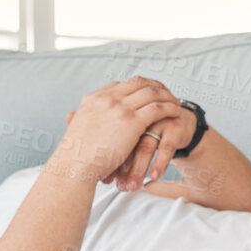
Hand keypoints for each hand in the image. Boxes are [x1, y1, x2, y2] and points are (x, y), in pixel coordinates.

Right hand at [50, 79, 184, 190]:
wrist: (74, 167)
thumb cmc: (75, 155)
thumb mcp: (76, 127)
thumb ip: (80, 117)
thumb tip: (74, 116)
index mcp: (94, 98)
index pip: (121, 85)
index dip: (138, 87)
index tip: (149, 92)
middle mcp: (107, 98)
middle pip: (138, 83)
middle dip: (155, 86)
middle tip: (167, 94)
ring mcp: (120, 107)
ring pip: (151, 93)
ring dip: (166, 96)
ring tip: (176, 103)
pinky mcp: (132, 121)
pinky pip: (158, 108)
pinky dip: (169, 108)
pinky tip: (176, 113)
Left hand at [100, 96, 197, 191]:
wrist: (182, 121)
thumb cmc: (154, 134)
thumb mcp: (134, 141)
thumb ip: (120, 154)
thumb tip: (104, 178)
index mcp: (125, 118)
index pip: (113, 141)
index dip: (109, 162)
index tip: (107, 180)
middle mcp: (140, 118)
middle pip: (127, 144)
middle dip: (121, 168)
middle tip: (119, 186)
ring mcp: (158, 121)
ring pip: (145, 147)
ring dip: (138, 169)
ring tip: (133, 186)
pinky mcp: (175, 127)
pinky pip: (166, 147)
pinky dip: (159, 163)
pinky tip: (154, 176)